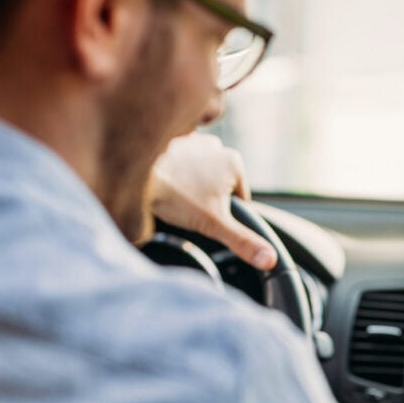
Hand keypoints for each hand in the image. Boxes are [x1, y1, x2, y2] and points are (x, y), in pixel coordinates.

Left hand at [149, 133, 277, 270]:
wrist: (132, 173)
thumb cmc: (174, 197)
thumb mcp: (214, 225)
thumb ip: (244, 242)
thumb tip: (270, 260)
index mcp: (234, 163)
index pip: (239, 200)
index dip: (222, 215)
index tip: (203, 216)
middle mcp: (217, 147)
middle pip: (218, 187)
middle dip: (205, 201)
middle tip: (185, 207)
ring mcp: (194, 142)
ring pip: (200, 177)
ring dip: (190, 188)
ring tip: (173, 197)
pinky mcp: (171, 142)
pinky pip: (180, 167)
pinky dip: (174, 176)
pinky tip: (163, 184)